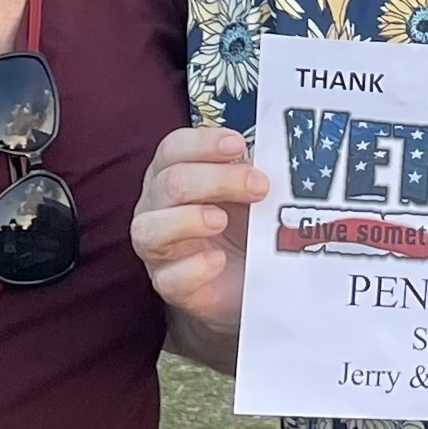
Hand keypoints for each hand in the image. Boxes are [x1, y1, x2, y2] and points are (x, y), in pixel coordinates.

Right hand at [131, 127, 267, 340]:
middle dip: (217, 180)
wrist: (242, 278)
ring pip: (150, 229)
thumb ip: (250, 172)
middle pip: (170, 183)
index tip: (237, 144)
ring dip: (190, 220)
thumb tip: (276, 156)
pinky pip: (170, 278)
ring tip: (222, 220)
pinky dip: (194, 267)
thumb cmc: (239, 223)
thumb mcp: (246, 192)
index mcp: (170, 172)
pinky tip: (218, 260)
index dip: (203, 144)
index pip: (173, 148)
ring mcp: (157, 248)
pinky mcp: (169, 284)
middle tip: (259, 186)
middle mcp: (156, 206)